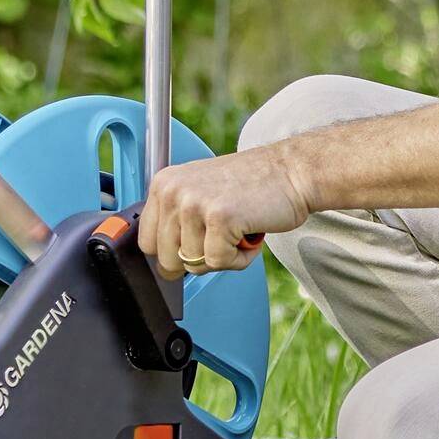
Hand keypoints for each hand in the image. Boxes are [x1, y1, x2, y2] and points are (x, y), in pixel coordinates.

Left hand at [138, 146, 312, 276]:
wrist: (292, 172)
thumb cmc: (251, 187)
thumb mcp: (200, 191)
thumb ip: (176, 220)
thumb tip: (162, 266)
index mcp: (164, 184)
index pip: (147, 242)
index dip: (172, 253)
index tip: (195, 246)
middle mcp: (173, 191)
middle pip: (167, 259)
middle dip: (198, 259)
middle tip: (222, 237)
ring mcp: (194, 204)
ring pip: (194, 264)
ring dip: (223, 258)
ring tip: (238, 232)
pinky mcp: (219, 218)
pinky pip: (219, 263)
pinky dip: (239, 259)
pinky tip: (249, 236)